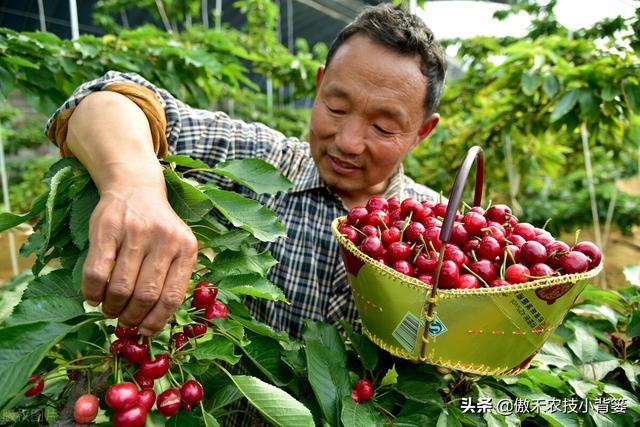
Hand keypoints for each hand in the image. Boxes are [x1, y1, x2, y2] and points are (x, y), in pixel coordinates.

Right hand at [82, 184, 197, 335]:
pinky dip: (92, 292)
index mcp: (187, 247)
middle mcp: (165, 239)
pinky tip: (93, 297)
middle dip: (133, 317)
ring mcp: (136, 233)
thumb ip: (173, 277)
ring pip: (121, 287)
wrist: (136, 188)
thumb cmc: (158, 227)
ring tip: (110, 310)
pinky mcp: (108, 229)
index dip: (157, 320)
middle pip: (146, 295)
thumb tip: (156, 323)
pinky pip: (96, 272)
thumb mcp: (177, 246)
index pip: (173, 296)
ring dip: (112, 308)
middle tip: (125, 323)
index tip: (146, 332)